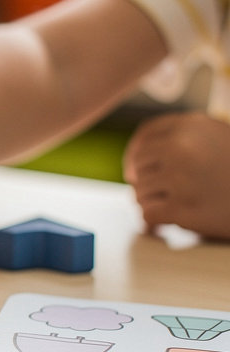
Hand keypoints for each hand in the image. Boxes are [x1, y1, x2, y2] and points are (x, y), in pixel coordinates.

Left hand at [123, 111, 229, 238]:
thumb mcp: (218, 138)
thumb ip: (182, 139)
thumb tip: (132, 162)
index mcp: (190, 125)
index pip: (145, 138)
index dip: (135, 156)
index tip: (135, 170)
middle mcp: (182, 147)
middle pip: (138, 167)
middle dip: (145, 182)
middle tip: (159, 195)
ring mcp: (181, 178)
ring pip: (140, 192)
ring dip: (151, 203)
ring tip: (171, 208)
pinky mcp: (184, 208)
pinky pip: (148, 214)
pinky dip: (153, 223)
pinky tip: (163, 226)